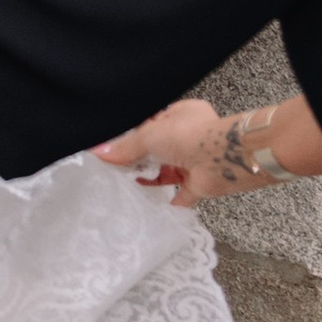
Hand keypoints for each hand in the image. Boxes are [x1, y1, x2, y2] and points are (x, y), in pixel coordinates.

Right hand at [95, 98, 255, 201]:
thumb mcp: (148, 135)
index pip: (153, 122)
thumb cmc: (188, 135)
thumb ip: (125, 147)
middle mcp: (189, 136)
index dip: (135, 132)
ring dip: (151, 178)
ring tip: (127, 183)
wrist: (223, 160)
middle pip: (159, 148)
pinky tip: (151, 207)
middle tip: (117, 165)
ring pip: (168, 171)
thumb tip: (98, 152)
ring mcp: (195, 161)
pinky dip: (168, 203)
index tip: (115, 142)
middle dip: (141, 157)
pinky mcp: (199, 184)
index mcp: (181, 114)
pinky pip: (181, 196)